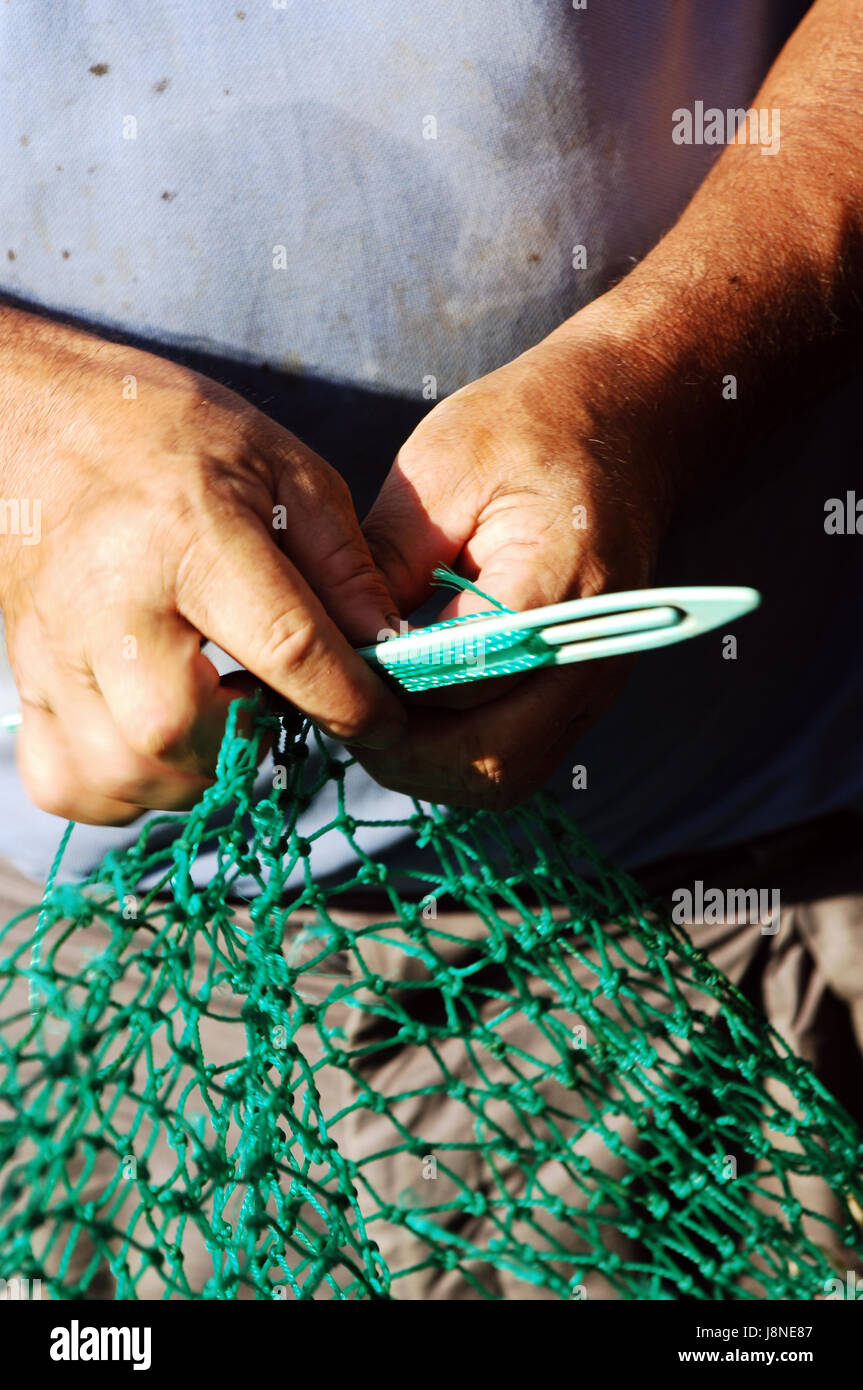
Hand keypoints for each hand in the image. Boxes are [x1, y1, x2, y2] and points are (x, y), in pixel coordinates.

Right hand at [0, 309, 404, 823]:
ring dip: (194, 773)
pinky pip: (68, 781)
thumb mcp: (280, 467)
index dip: (351, 701)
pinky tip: (156, 741)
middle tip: (271, 704)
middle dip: (249, 742)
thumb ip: (343, 563)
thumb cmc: (169, 434)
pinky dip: (122, 787)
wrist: (33, 417)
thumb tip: (391, 647)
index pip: (287, 649)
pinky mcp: (25, 678)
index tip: (385, 718)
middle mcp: (110, 601)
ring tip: (219, 717)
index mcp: (188, 536)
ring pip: (123, 772)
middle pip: (179, 734)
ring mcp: (54, 649)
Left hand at [359, 314, 675, 808]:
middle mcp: (592, 649)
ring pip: (505, 777)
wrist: (625, 422)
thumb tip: (331, 643)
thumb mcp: (438, 470)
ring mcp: (596, 679)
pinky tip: (412, 716)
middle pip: (490, 757)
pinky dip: (459, 757)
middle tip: (338, 716)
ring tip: (371, 719)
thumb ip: (384, 563)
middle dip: (402, 753)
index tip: (326, 677)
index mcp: (558, 581)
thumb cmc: (528, 430)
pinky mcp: (584, 691)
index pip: (462, 682)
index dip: (385, 695)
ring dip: (429, 767)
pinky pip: (519, 758)